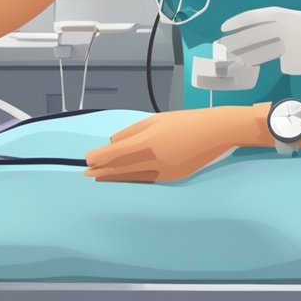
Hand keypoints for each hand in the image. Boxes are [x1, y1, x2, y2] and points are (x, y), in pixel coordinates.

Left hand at [84, 107, 258, 182]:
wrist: (215, 132)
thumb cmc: (184, 122)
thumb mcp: (155, 120)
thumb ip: (132, 132)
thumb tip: (113, 143)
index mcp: (148, 142)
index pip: (115, 154)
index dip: (99, 158)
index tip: (87, 159)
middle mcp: (154, 160)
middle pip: (120, 168)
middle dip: (102, 171)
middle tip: (86, 173)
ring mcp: (163, 171)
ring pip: (132, 177)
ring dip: (114, 177)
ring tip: (99, 178)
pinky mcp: (172, 178)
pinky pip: (146, 180)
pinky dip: (132, 179)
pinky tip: (122, 179)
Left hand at [217, 3, 300, 75]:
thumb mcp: (298, 21)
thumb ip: (278, 30)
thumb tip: (256, 47)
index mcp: (282, 15)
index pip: (251, 18)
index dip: (235, 23)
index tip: (223, 28)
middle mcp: (280, 31)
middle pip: (249, 40)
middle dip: (233, 45)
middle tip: (222, 50)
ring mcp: (287, 50)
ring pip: (262, 56)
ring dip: (251, 58)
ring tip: (251, 57)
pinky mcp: (295, 66)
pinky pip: (286, 66)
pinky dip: (293, 64)